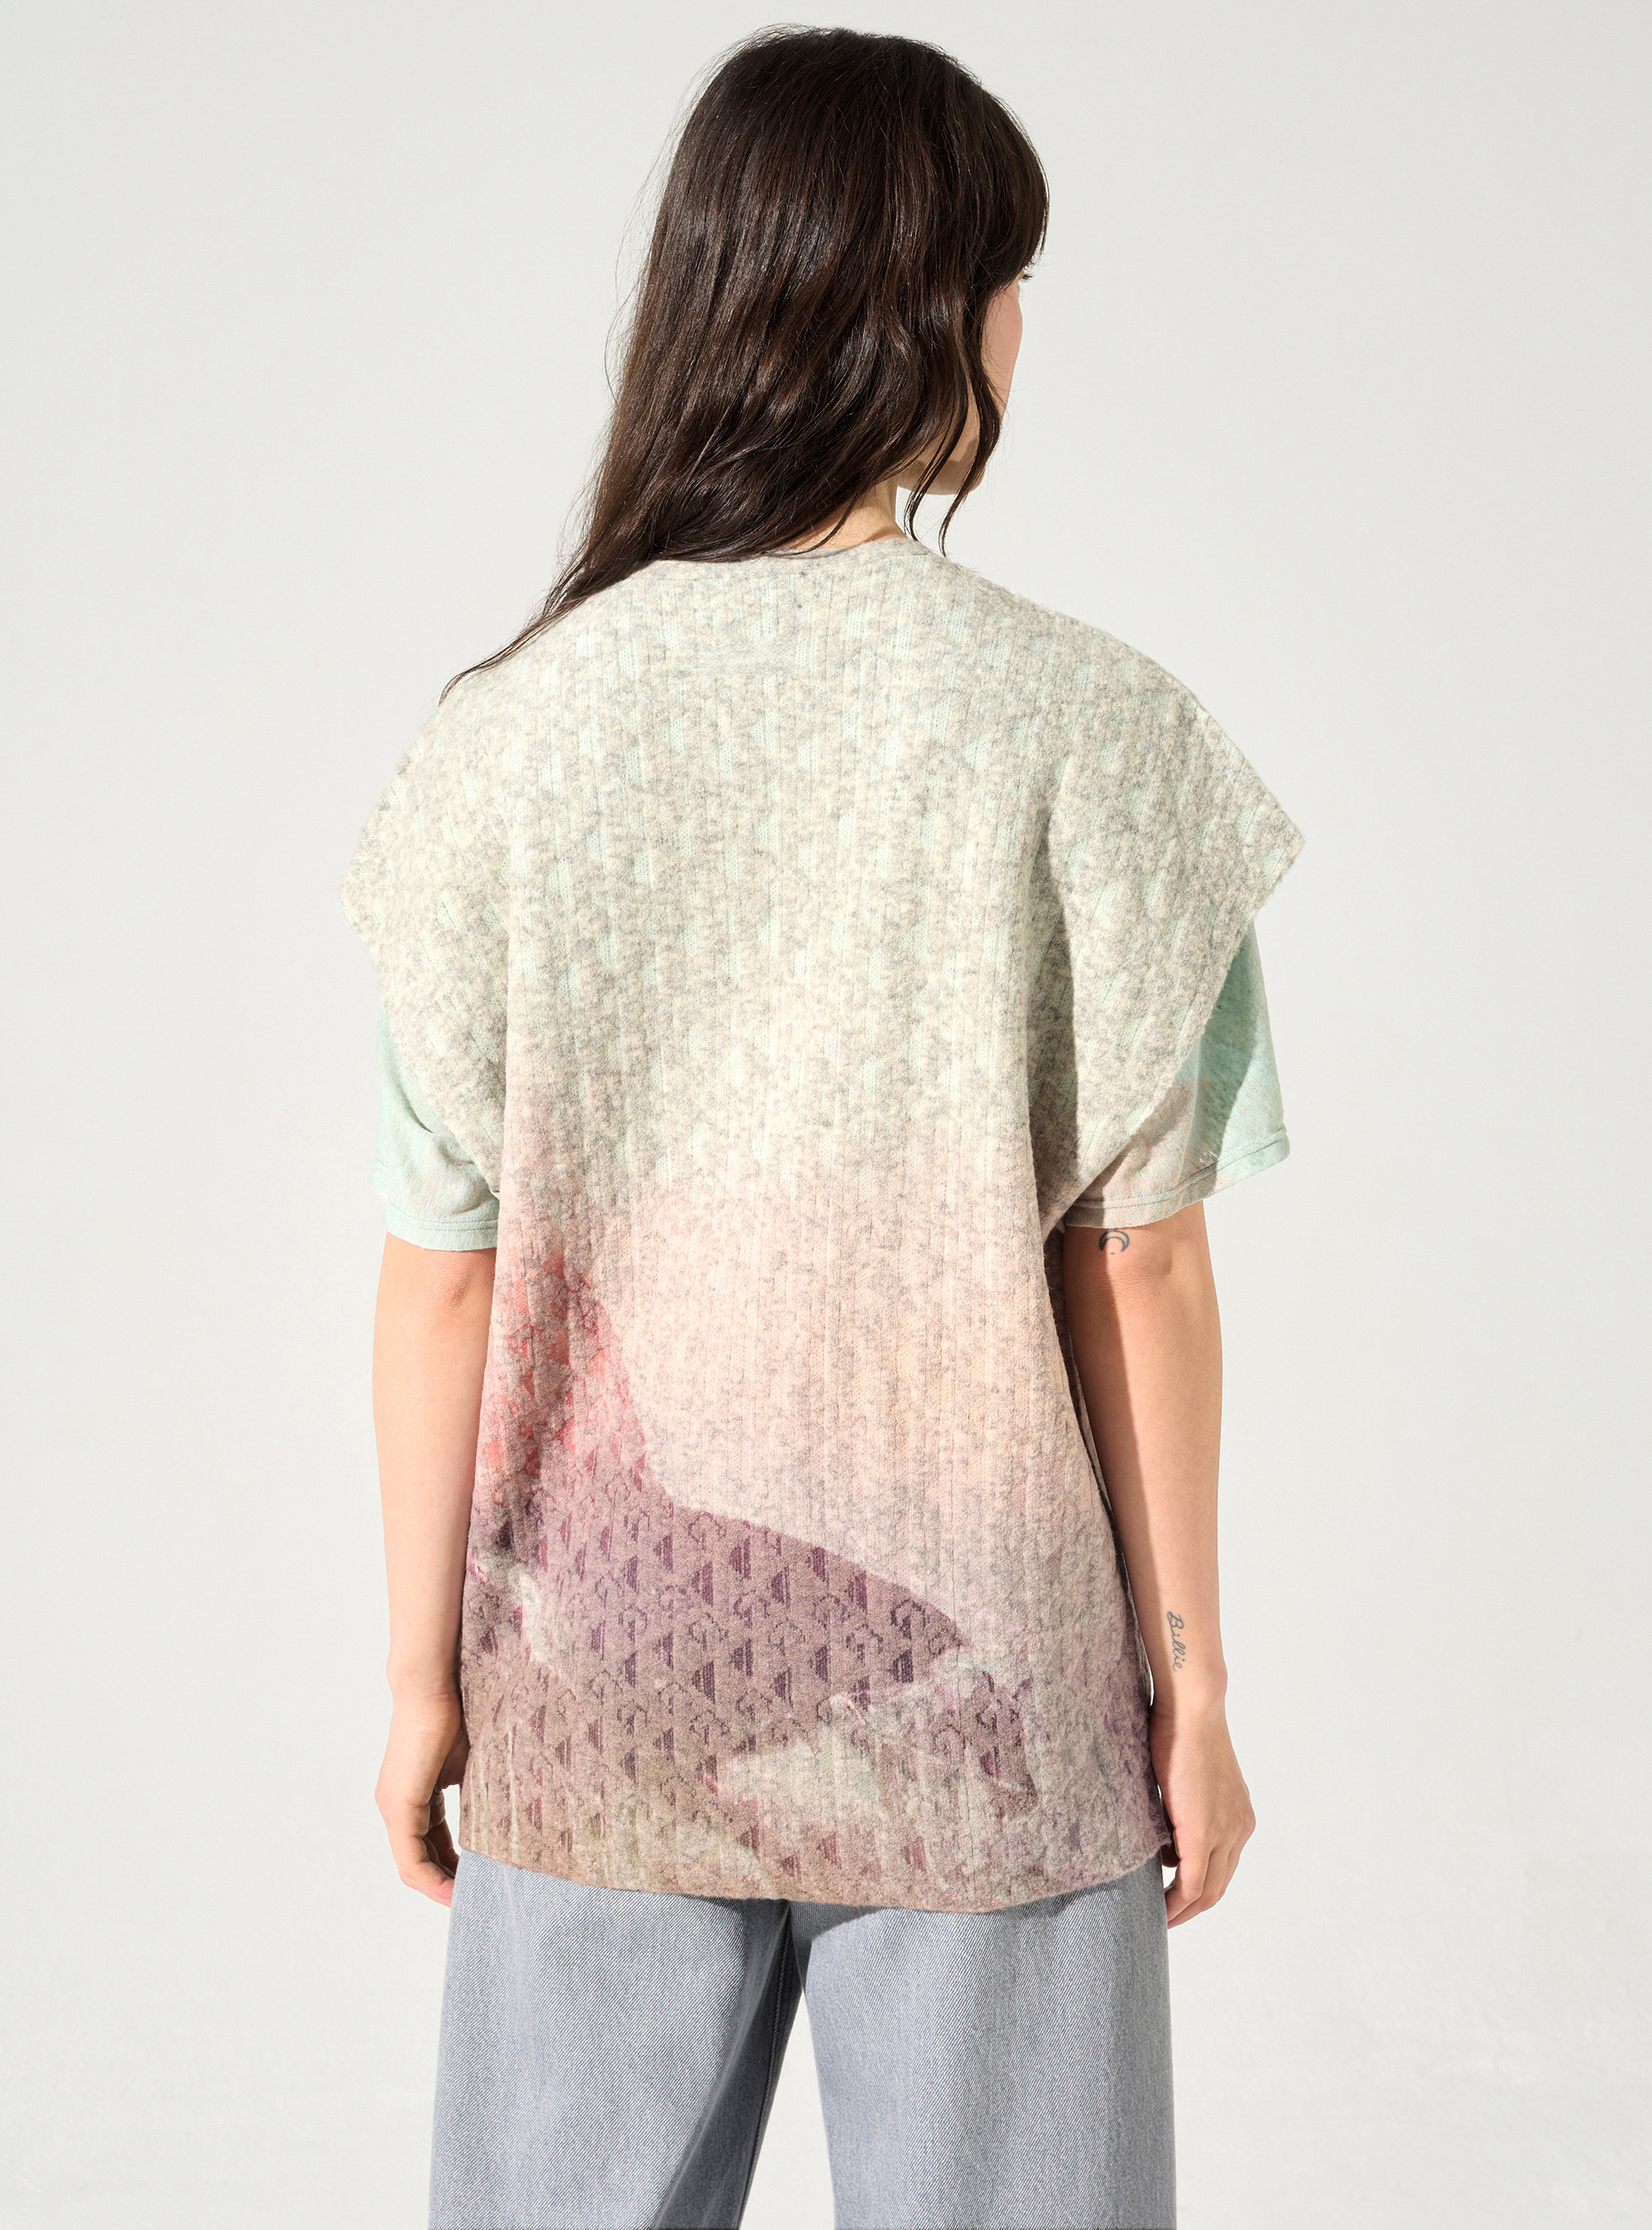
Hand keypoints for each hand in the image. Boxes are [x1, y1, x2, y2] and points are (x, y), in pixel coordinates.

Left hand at [376, 1687, 468, 1905]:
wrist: (434, 1684)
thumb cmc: (457, 1712)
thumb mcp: (471, 1764)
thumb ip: (476, 1793)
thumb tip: (502, 1817)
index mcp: (415, 1797)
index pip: (432, 1847)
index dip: (454, 1869)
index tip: (481, 1882)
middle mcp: (397, 1807)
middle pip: (421, 1862)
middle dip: (449, 1884)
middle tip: (479, 1899)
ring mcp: (394, 1808)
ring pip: (414, 1865)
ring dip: (440, 1886)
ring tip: (469, 1901)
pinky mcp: (398, 1807)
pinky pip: (411, 1858)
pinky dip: (431, 1878)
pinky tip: (453, 1890)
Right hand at [1150, 1694, 1254, 1927]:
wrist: (1192, 1709)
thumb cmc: (1183, 1731)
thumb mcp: (1190, 1781)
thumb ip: (1186, 1813)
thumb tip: (1169, 1846)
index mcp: (1238, 1816)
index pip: (1222, 1868)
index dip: (1199, 1889)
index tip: (1175, 1897)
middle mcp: (1239, 1829)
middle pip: (1218, 1887)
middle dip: (1192, 1908)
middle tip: (1166, 1919)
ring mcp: (1224, 1832)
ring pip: (1208, 1891)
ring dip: (1183, 1909)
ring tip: (1159, 1917)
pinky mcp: (1203, 1832)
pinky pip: (1191, 1882)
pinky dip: (1176, 1901)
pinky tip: (1160, 1908)